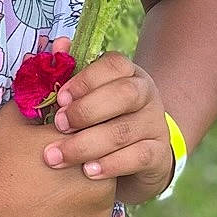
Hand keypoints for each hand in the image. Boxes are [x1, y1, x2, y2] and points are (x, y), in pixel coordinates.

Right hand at [0, 99, 116, 216]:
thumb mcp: (14, 120)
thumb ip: (38, 102)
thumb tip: (49, 89)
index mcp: (84, 143)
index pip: (96, 130)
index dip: (80, 134)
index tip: (61, 140)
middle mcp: (99, 176)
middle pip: (105, 161)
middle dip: (88, 160)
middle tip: (60, 168)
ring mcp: (98, 210)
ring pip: (103, 192)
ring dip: (88, 188)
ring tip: (57, 189)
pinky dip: (80, 214)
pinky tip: (55, 209)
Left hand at [42, 50, 174, 207]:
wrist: (138, 156)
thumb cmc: (102, 120)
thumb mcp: (87, 97)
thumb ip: (70, 72)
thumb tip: (58, 44)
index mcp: (128, 73)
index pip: (114, 65)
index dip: (86, 80)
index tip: (61, 99)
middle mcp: (146, 94)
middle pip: (124, 94)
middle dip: (86, 110)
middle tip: (59, 126)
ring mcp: (155, 124)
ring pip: (124, 130)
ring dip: (87, 144)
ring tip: (58, 156)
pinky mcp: (159, 154)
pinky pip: (138, 157)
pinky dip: (110, 164)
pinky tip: (88, 172)